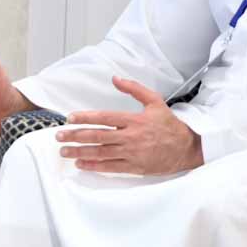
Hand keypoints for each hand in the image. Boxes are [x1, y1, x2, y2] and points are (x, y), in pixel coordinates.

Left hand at [56, 76, 204, 174]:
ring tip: (64, 151)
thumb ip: (134, 88)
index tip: (69, 118)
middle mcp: (130, 136)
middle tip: (59, 136)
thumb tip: (115, 78)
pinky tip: (81, 164)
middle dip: (75, 136)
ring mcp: (131, 153)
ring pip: (100, 153)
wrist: (187, 148)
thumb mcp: (155, 101)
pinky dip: (94, 166)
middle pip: (97, 136)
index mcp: (133, 120)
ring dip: (80, 152)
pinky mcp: (134, 167)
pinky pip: (110, 167)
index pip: (103, 117)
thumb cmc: (169, 125)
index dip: (84, 117)